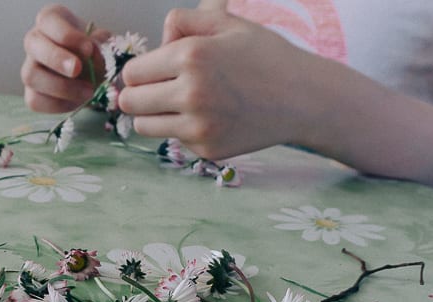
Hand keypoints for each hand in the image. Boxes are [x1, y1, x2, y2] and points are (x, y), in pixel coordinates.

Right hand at [21, 4, 111, 112]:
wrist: (95, 77)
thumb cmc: (96, 54)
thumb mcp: (102, 44)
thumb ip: (99, 45)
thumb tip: (92, 52)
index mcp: (51, 20)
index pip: (49, 20)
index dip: (67, 35)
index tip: (88, 48)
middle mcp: (35, 41)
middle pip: (32, 44)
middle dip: (56, 58)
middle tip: (78, 69)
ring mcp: (30, 68)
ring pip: (31, 75)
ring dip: (61, 86)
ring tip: (88, 91)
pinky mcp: (31, 93)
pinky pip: (35, 100)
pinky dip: (59, 104)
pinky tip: (77, 101)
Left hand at [118, 3, 325, 159]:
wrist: (303, 98)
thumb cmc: (264, 56)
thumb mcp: (226, 24)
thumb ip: (183, 22)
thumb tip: (154, 44)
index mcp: (190, 56)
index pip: (131, 73)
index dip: (140, 71)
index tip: (154, 72)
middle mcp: (191, 93)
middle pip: (130, 102)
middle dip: (138, 94)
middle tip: (156, 91)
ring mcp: (198, 126)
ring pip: (143, 127)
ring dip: (152, 116)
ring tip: (176, 105)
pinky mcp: (207, 149)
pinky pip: (174, 140)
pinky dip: (183, 130)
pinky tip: (209, 118)